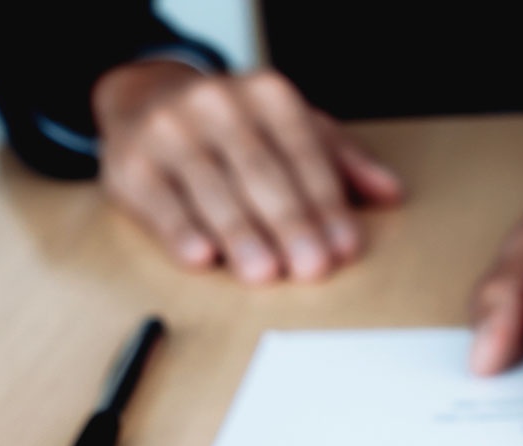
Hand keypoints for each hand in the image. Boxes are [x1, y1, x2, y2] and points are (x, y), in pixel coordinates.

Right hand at [91, 61, 403, 280]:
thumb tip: (392, 193)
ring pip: (212, 190)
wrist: (146, 100)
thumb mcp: (293, 130)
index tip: (344, 247)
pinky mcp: (130, 164)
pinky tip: (201, 257)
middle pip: (260, 173)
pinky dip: (180, 231)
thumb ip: (343, 161)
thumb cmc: (234, 128)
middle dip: (289, 224)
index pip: (303, 153)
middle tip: (311, 268)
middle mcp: (217, 103)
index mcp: (268, 95)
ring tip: (264, 273)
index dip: (326, 204)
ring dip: (240, 236)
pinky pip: (160, 202)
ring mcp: (169, 131)